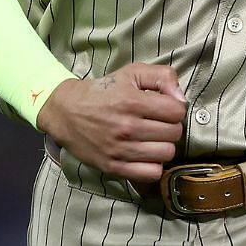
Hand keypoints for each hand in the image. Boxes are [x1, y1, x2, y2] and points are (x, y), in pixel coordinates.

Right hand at [35, 62, 186, 182]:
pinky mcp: (113, 166)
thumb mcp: (130, 73)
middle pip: (174, 134)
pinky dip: (153, 165)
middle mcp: (127, 127)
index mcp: (132, 101)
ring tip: (151, 138)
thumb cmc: (101, 92)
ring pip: (166, 154)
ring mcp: (120, 149)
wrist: (64, 112)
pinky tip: (145, 154)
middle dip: (169, 127)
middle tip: (156, 123)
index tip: (164, 108)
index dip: (174, 109)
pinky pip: (151, 173)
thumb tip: (181, 99)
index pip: (177, 112)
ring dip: (163, 146)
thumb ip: (161, 76)